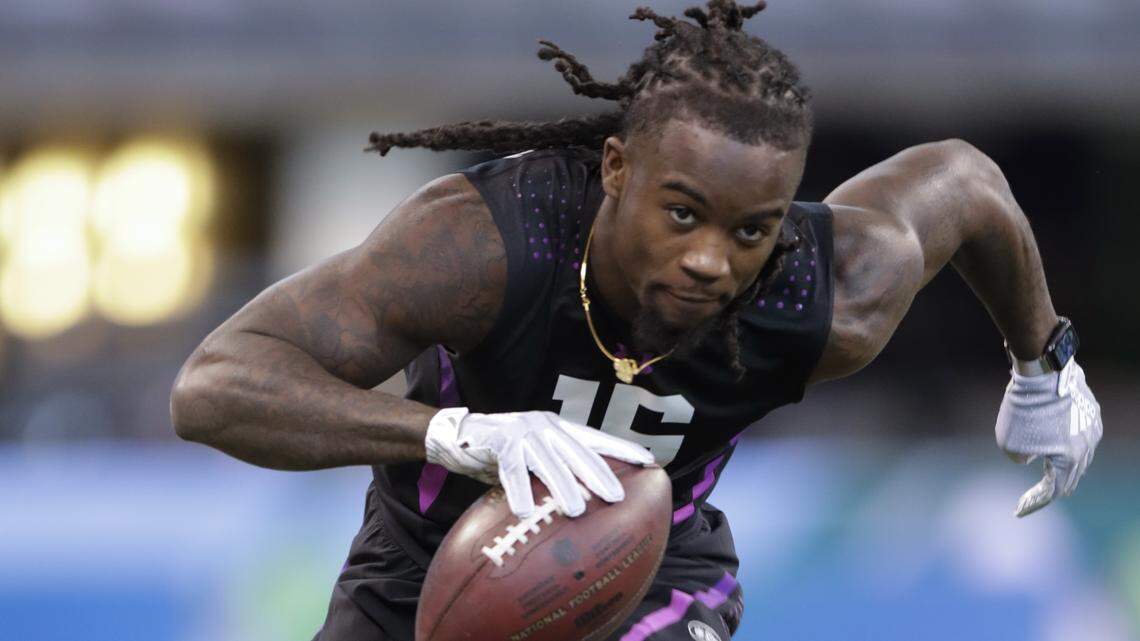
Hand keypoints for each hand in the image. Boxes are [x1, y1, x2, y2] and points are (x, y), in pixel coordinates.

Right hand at [425, 408, 655, 516]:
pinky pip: (511, 469)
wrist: (454, 437)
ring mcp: (522, 430)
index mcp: (557, 429)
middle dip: (599, 474)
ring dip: (564, 487)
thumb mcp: (531, 462)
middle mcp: (544, 425)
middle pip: (578, 451)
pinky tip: (527, 512)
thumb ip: (553, 474)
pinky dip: (519, 491)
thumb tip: (583, 506)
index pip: (596, 438)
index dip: (623, 448)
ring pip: (549, 462)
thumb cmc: (498, 455)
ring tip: (578, 511)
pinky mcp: (499, 440)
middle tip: (617, 498)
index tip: (650, 462)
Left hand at [995, 359, 1102, 516]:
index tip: (1019, 510)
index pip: (1053, 491)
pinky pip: (1079, 435)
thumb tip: (1031, 457)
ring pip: (1078, 455)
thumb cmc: (1023, 409)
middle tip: (1032, 496)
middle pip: (1070, 476)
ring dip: (1061, 465)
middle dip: (1050, 488)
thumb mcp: (1009, 444)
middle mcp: (1087, 446)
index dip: (1034, 503)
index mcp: (1070, 459)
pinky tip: (1054, 443)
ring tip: (1047, 472)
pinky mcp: (1090, 410)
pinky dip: (1066, 443)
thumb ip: (1021, 459)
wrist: (1043, 370)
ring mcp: (1092, 427)